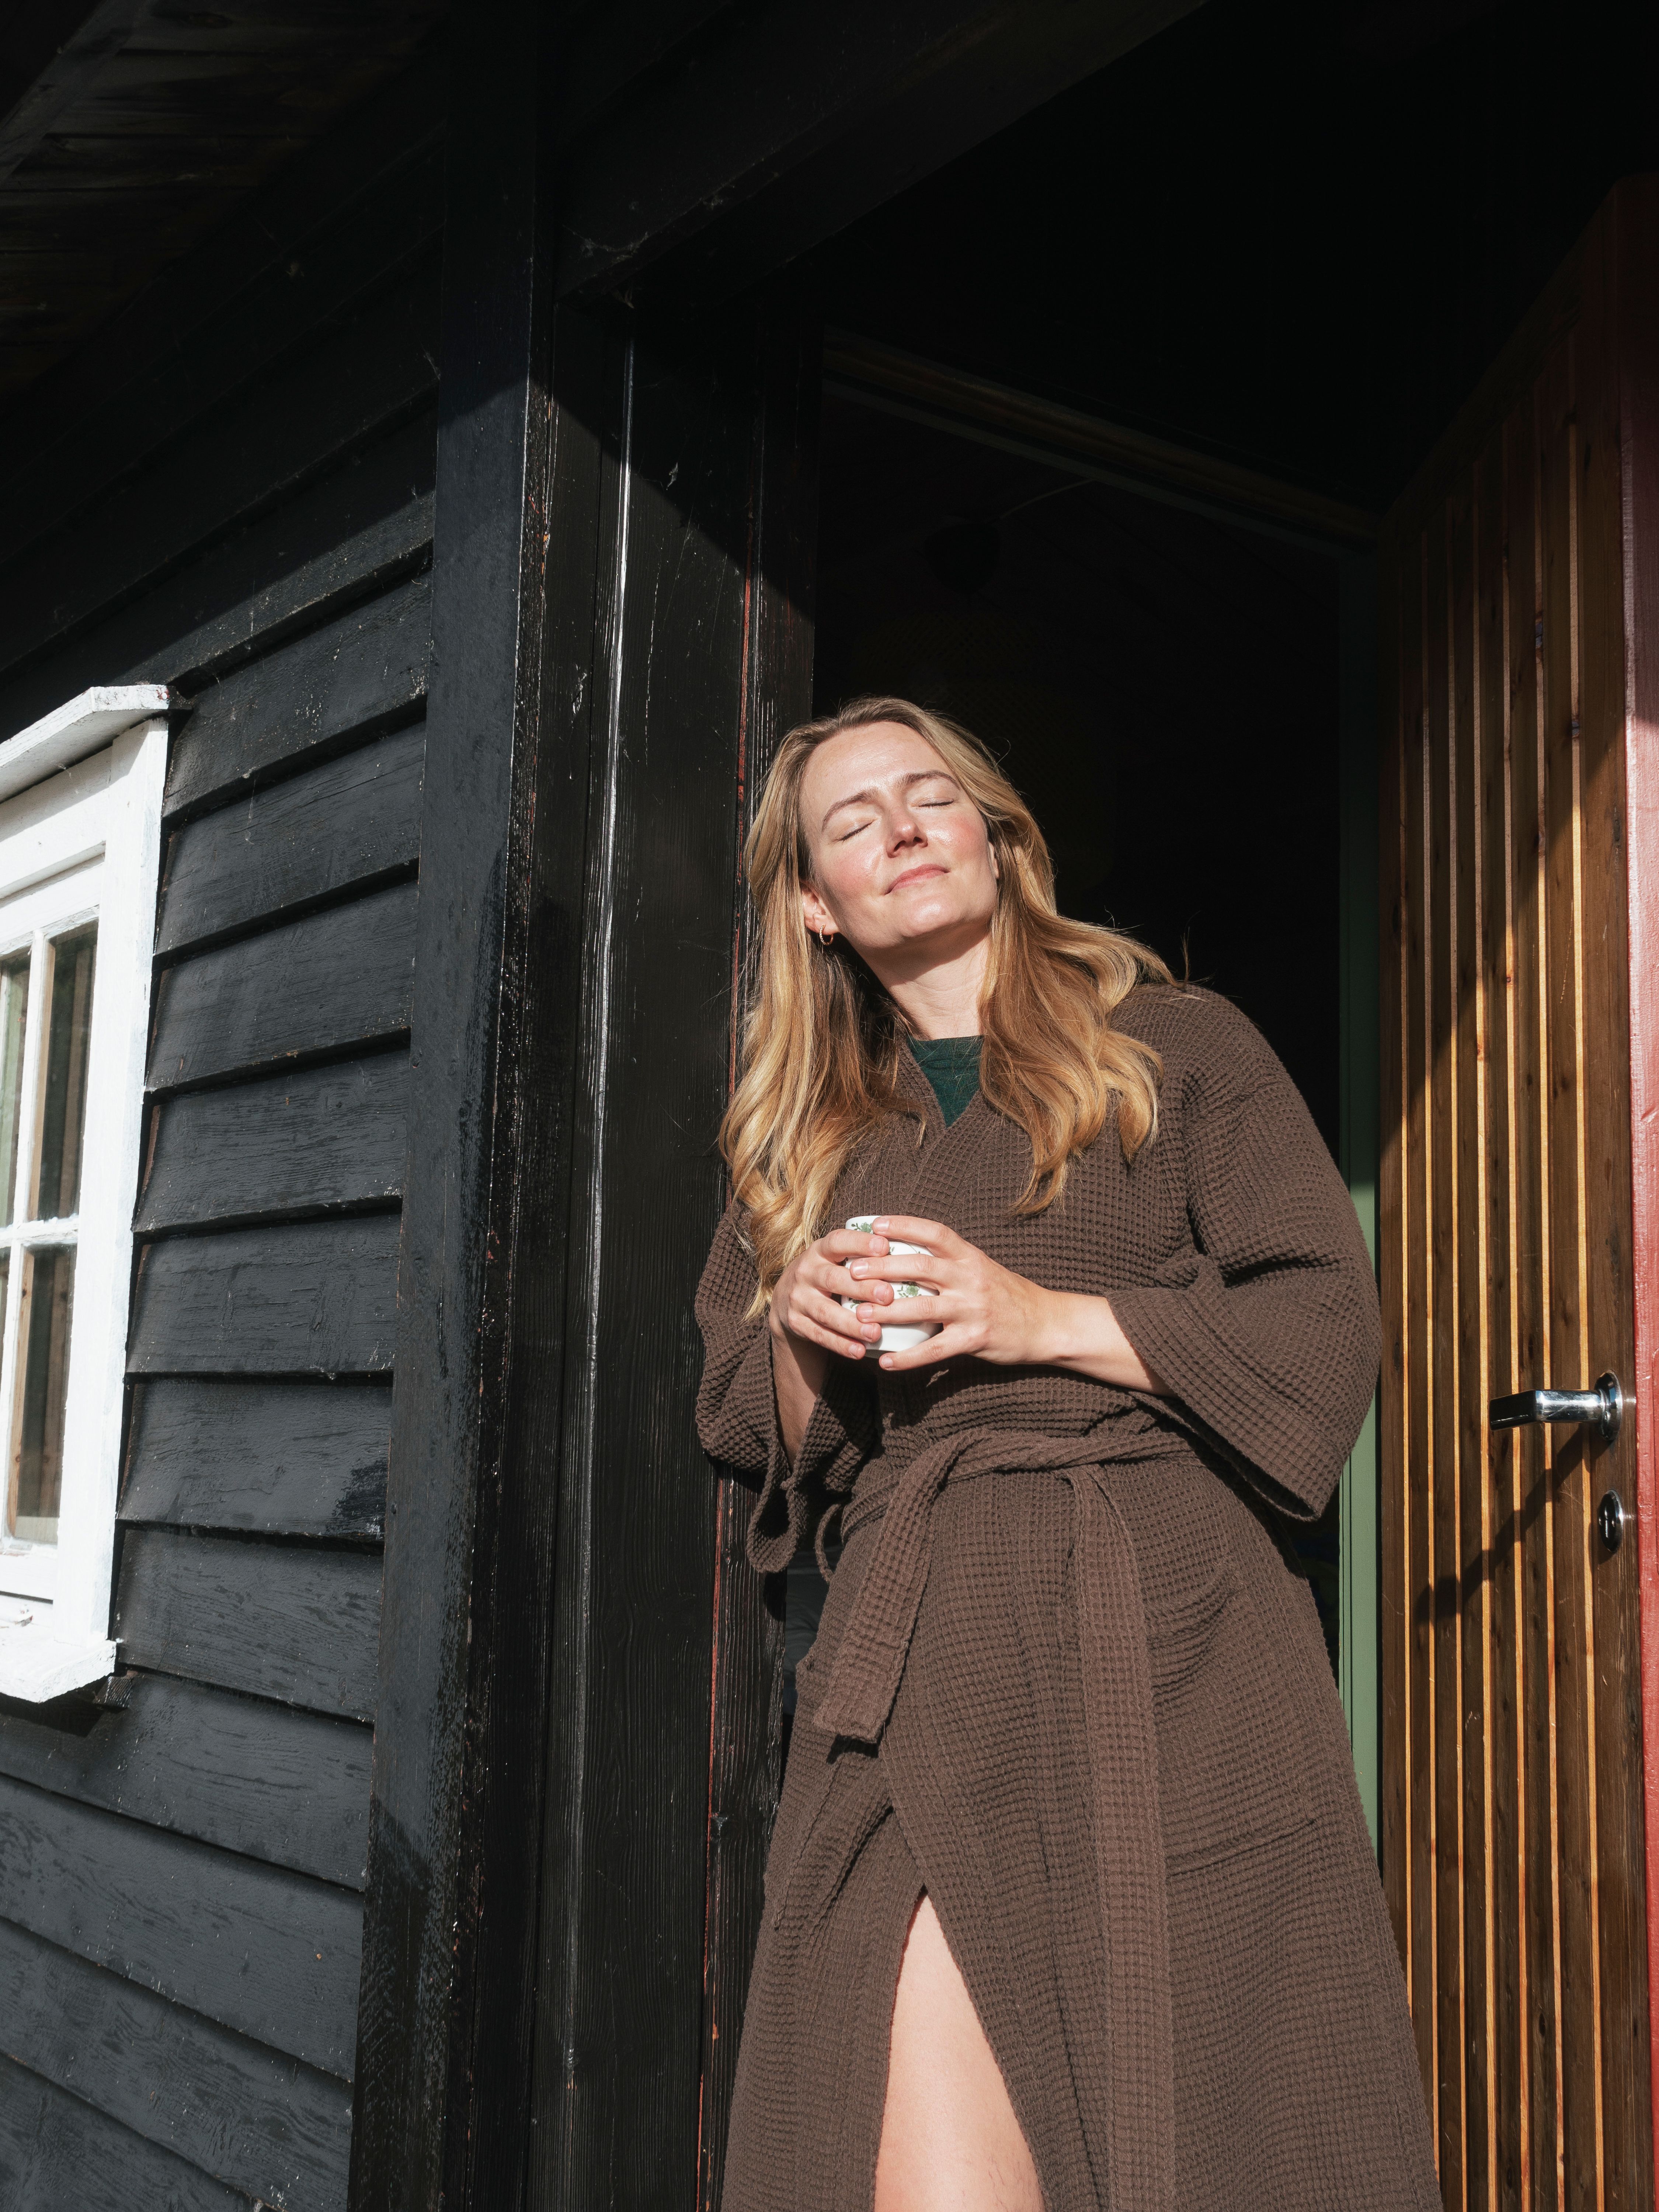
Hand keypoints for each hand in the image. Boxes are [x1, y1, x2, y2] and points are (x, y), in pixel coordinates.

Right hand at [770, 1227, 892, 1362]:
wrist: (787, 1298)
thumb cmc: (827, 1273)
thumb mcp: (835, 1258)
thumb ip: (861, 1257)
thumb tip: (908, 1257)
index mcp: (819, 1251)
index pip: (837, 1242)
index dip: (859, 1243)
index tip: (884, 1247)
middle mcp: (806, 1272)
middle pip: (833, 1279)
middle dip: (861, 1288)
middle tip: (887, 1295)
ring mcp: (799, 1299)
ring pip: (826, 1312)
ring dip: (852, 1324)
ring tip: (875, 1333)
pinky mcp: (796, 1322)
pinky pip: (820, 1335)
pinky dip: (841, 1344)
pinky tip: (860, 1351)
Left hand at [846, 1215, 1164, 1391]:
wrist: (1049, 1324)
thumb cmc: (1009, 1295)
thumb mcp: (982, 1268)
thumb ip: (950, 1262)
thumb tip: (907, 1255)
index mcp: (970, 1256)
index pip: (933, 1232)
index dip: (901, 1225)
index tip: (872, 1225)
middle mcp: (970, 1277)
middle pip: (920, 1266)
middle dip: (882, 1268)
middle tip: (851, 1272)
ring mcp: (973, 1309)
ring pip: (922, 1307)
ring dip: (886, 1312)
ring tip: (857, 1316)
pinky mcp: (975, 1339)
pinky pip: (935, 1350)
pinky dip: (908, 1358)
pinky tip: (885, 1362)